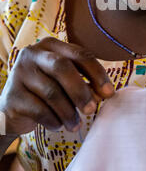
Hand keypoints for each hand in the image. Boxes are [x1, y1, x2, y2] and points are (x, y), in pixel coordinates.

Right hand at [0, 37, 114, 136]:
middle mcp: (32, 54)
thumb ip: (85, 82)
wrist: (14, 110)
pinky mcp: (12, 96)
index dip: (97, 73)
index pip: (79, 54)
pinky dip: (53, 120)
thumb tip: (105, 94)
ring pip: (51, 92)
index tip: (109, 93)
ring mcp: (19, 73)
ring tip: (75, 124)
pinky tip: (57, 125)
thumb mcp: (66, 82)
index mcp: (51, 46)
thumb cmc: (47, 93)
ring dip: (68, 112)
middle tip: (91, 110)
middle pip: (62, 68)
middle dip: (81, 91)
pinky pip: (39, 110)